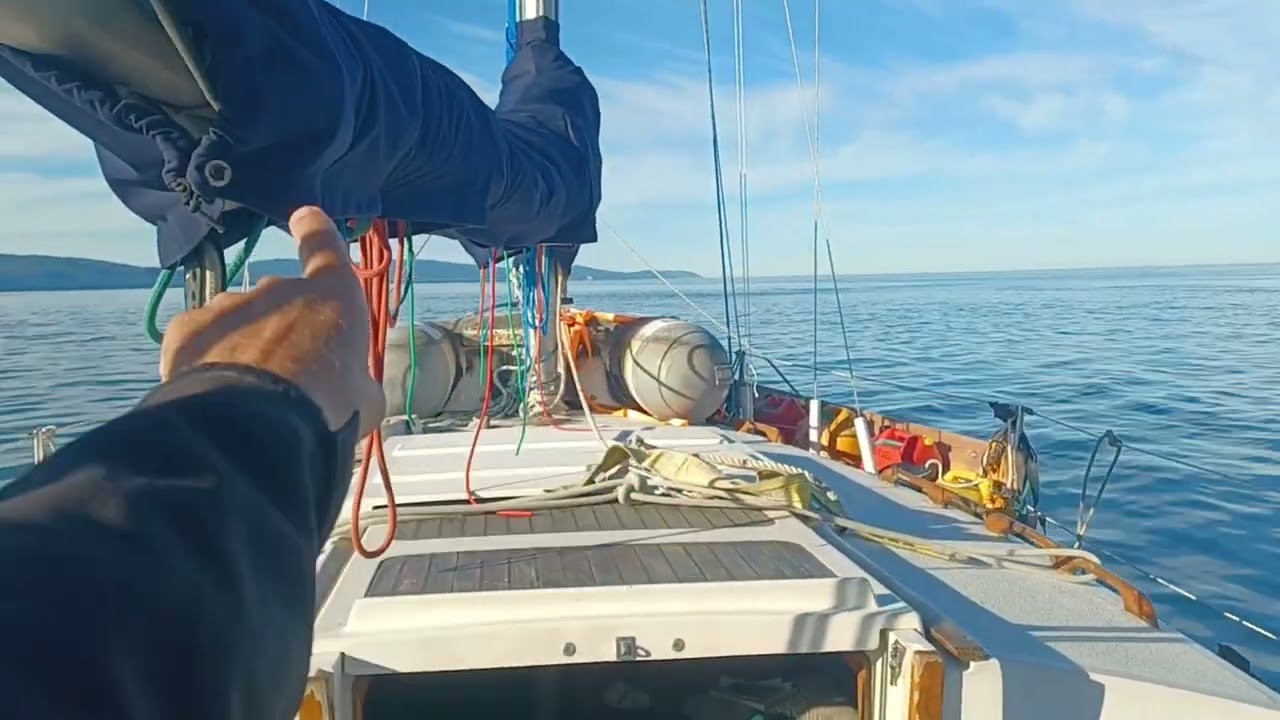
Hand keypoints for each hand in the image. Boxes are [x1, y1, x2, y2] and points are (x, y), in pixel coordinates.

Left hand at [160, 207, 385, 436]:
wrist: (256, 427)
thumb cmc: (326, 408)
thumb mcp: (364, 399)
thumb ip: (355, 380)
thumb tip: (352, 388)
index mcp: (333, 297)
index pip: (326, 245)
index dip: (317, 231)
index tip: (306, 217)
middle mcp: (280, 288)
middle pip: (283, 298)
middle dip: (285, 328)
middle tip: (290, 375)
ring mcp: (231, 304)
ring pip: (241, 320)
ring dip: (247, 345)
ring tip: (251, 392)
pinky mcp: (190, 327)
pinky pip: (203, 339)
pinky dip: (208, 358)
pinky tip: (216, 391)